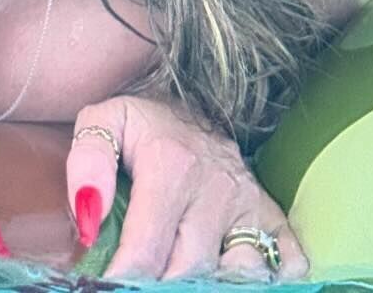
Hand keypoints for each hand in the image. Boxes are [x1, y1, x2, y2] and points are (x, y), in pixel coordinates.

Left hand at [65, 96, 309, 282]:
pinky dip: (265, 278)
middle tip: (137, 278)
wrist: (196, 98)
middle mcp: (217, 188)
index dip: (122, 277)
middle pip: (189, 270)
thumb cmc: (144, 122)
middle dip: (159, 282)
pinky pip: (285, 264)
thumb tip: (88, 218)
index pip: (146, 251)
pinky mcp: (273, 216)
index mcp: (171, 166)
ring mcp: (250, 204)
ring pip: (238, 274)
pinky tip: (227, 271)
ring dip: (208, 281)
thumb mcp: (104, 120)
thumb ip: (87, 162)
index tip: (106, 282)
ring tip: (175, 273)